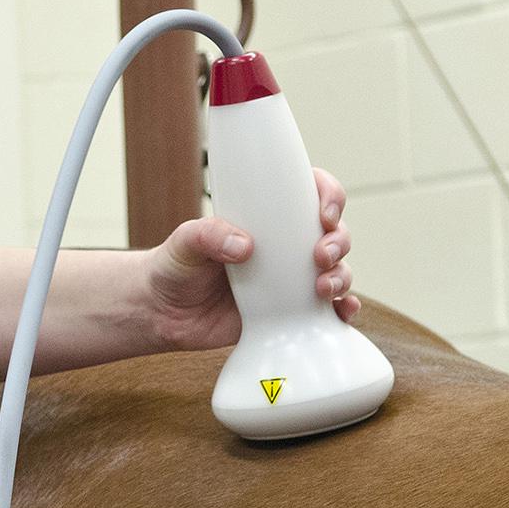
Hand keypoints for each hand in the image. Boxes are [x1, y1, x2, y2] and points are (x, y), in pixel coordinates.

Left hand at [147, 167, 358, 350]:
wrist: (164, 314)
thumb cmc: (175, 267)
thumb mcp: (184, 241)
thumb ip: (208, 235)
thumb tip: (243, 245)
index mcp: (265, 217)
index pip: (309, 193)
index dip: (328, 197)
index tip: (323, 214)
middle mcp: (285, 246)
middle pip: (333, 233)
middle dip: (338, 241)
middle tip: (320, 256)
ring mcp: (290, 279)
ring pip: (336, 270)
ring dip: (341, 276)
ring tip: (323, 289)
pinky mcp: (290, 312)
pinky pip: (328, 310)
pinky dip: (344, 309)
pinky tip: (344, 311)